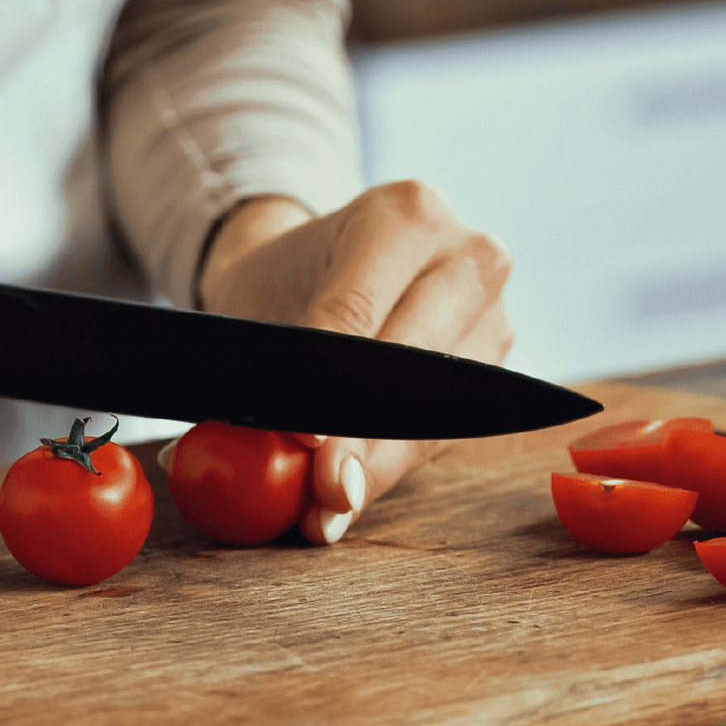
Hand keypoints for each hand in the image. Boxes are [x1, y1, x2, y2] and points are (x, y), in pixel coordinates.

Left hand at [193, 182, 513, 542]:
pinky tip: (352, 498)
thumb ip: (257, 374)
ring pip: (437, 407)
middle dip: (362, 439)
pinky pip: (445, 428)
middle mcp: (466, 253)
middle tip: (322, 494)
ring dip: (379, 466)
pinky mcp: (497, 362)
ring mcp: (494, 307)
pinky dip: (393, 467)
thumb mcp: (258, 304)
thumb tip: (228, 456)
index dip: (332, 384)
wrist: (321, 264)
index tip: (306, 442)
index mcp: (403, 214)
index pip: (359, 311)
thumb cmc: (286, 282)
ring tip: (327, 510)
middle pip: (414, 363)